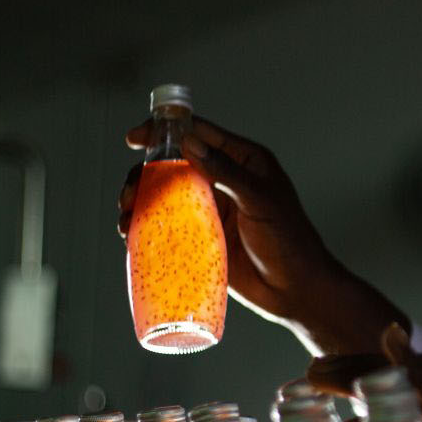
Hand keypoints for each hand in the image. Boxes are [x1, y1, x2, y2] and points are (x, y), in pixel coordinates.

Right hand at [118, 115, 407, 354]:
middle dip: (144, 174)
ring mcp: (210, 209)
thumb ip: (226, 172)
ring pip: (163, 195)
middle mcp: (223, 180)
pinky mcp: (200, 237)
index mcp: (243, 161)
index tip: (135, 139)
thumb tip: (189, 142)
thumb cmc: (289, 242)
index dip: (164, 131)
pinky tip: (130, 234)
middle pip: (172, 164)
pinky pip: (166, 224)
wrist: (296, 291)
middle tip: (129, 193)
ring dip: (138, 201)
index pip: (198, 134)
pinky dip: (144, 226)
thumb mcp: (260, 201)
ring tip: (125, 217)